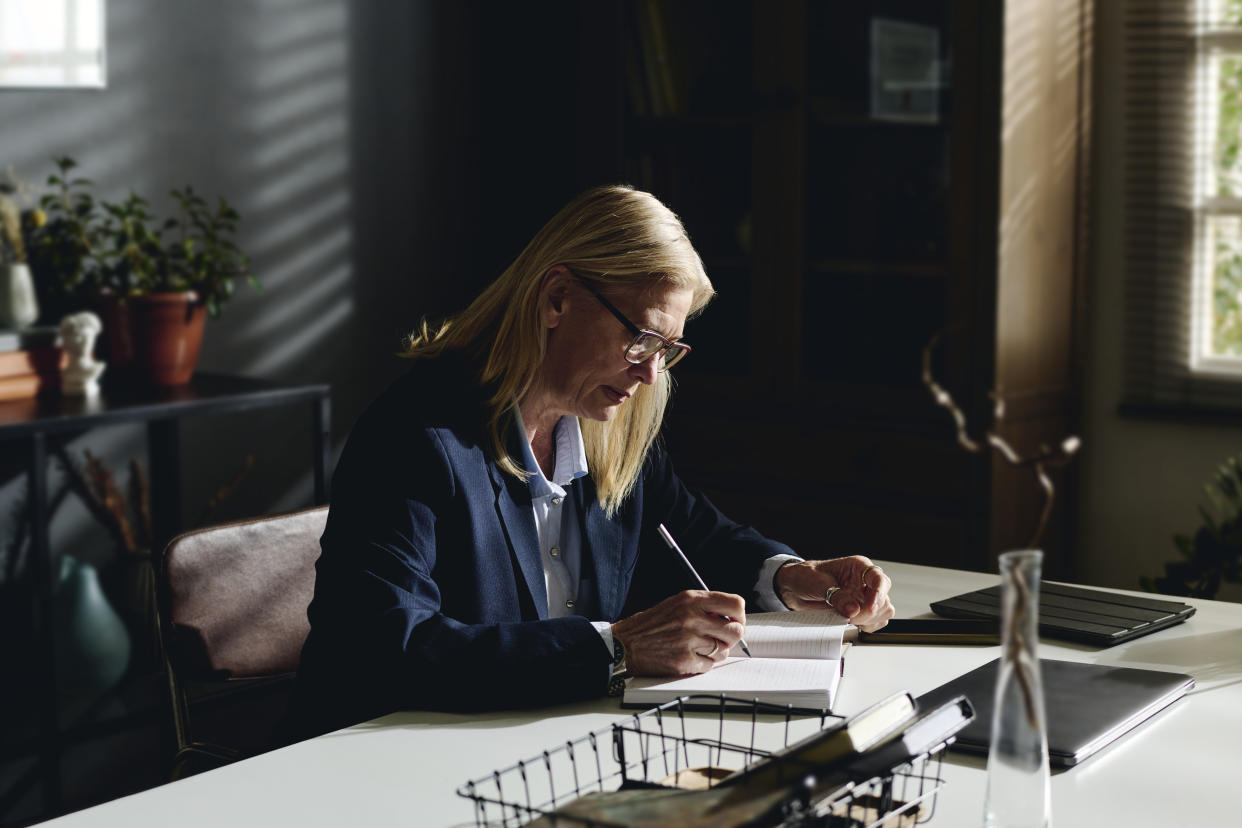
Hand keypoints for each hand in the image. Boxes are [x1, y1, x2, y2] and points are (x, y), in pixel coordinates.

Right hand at [611, 590, 745, 676]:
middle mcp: (692, 618)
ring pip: (724, 650)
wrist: (624, 644)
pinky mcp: (685, 661)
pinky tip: (690, 656)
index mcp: (691, 600)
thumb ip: (703, 607)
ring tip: (700, 647)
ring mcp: (689, 641)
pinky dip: (703, 663)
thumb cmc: (650, 625)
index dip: (739, 616)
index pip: (735, 604)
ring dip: (716, 652)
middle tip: (721, 638)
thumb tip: (730, 617)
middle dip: (732, 637)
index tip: (735, 621)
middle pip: (735, 631)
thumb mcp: (676, 604)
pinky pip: (710, 665)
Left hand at [774, 557, 894, 631]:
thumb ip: (836, 596)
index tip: (870, 607)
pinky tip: (852, 622)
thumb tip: (853, 610)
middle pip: (884, 599)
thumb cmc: (806, 577)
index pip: (879, 578)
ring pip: (884, 612)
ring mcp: (865, 596)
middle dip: (869, 612)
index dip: (879, 594)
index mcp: (858, 567)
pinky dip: (867, 626)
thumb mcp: (818, 583)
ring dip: (868, 620)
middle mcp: (865, 581)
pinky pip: (876, 621)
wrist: (796, 588)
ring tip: (847, 618)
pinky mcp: (862, 610)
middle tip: (849, 616)